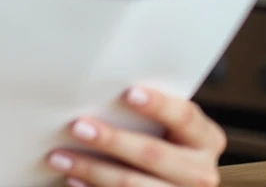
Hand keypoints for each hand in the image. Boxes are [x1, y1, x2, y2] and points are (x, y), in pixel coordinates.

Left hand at [44, 86, 226, 186]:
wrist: (172, 181)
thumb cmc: (160, 140)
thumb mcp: (167, 127)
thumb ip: (147, 111)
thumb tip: (100, 89)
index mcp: (206, 139)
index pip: (184, 116)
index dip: (159, 105)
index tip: (128, 93)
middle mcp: (201, 172)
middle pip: (154, 153)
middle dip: (112, 140)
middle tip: (77, 126)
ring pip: (133, 185)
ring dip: (92, 170)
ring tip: (59, 157)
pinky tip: (73, 180)